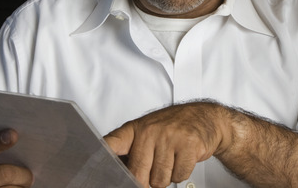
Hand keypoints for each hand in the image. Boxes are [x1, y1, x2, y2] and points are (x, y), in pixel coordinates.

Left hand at [103, 102, 231, 187]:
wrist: (206, 117)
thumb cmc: (174, 128)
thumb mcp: (149, 132)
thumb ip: (134, 152)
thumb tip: (120, 178)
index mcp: (136, 129)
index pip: (112, 142)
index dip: (101, 155)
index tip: (91, 167)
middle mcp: (150, 131)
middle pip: (138, 174)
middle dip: (147, 180)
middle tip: (156, 168)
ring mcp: (169, 137)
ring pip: (159, 179)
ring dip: (167, 177)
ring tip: (172, 159)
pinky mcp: (188, 145)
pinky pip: (178, 176)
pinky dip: (181, 173)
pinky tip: (183, 158)